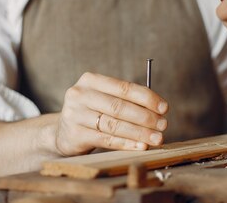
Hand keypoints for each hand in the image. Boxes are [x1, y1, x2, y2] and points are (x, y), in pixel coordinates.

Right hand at [54, 72, 168, 155]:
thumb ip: (126, 100)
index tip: (164, 107)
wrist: (62, 132)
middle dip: (145, 117)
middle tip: (163, 125)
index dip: (147, 98)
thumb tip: (159, 110)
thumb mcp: (104, 99)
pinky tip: (141, 146)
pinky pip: (106, 139)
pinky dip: (126, 143)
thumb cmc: (92, 112)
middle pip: (119, 107)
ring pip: (114, 124)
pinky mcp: (74, 135)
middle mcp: (80, 94)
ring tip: (156, 138)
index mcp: (90, 80)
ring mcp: (75, 115)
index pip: (124, 87)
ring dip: (139, 132)